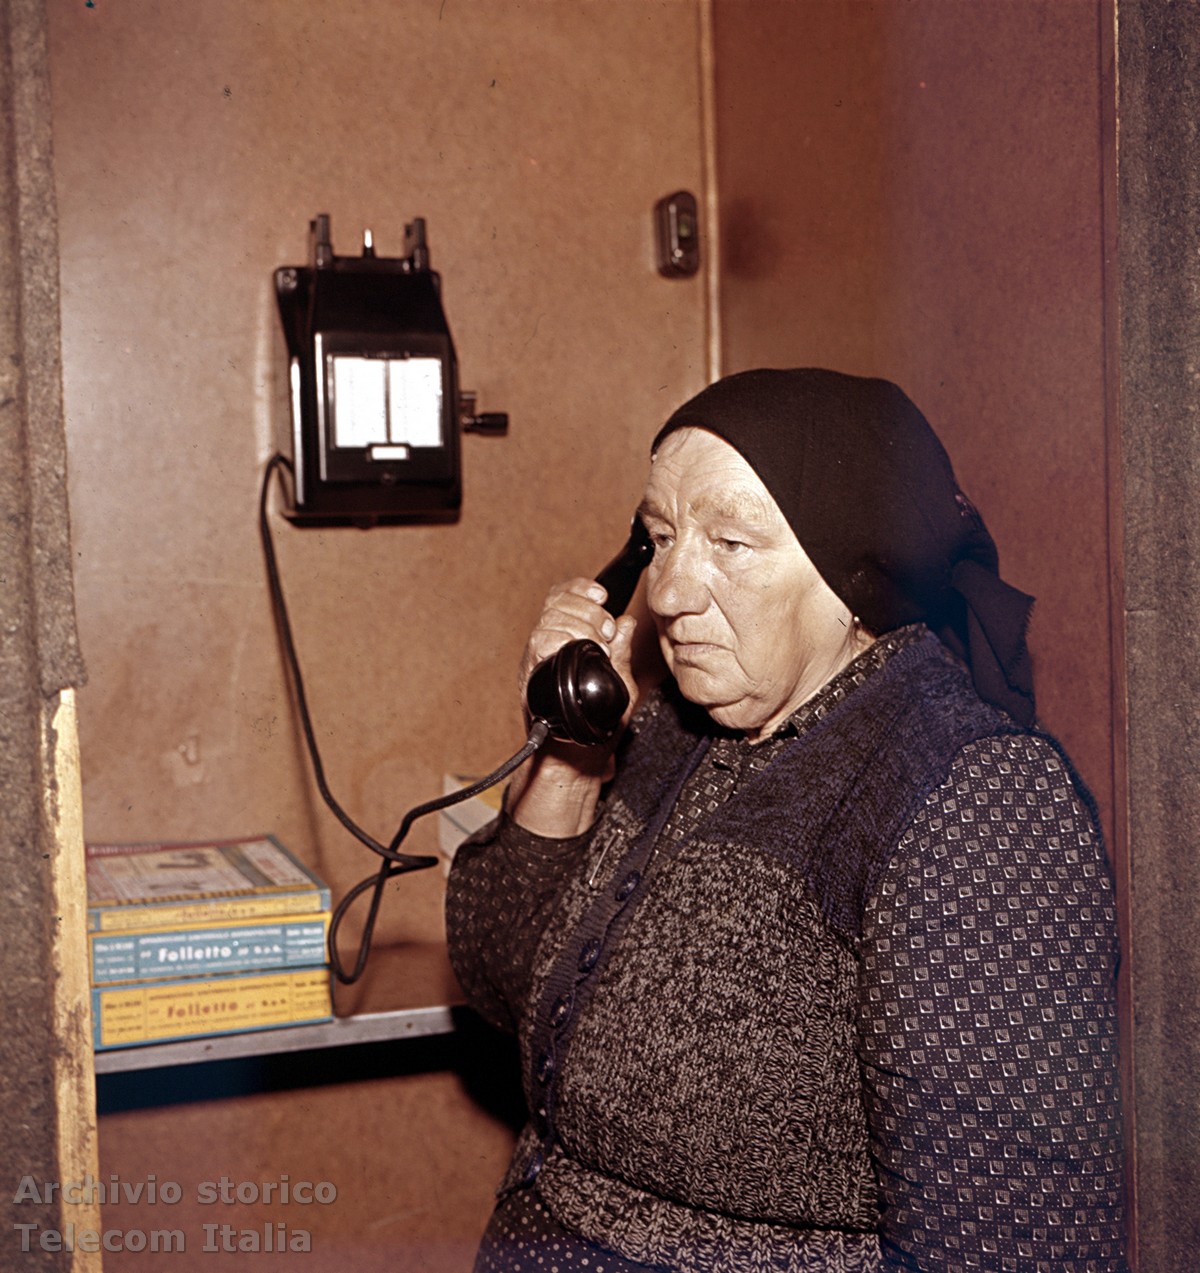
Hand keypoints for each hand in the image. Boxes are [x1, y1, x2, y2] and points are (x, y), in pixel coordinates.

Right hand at [518, 578, 638, 726]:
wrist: (575, 758)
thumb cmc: (596, 725)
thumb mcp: (618, 681)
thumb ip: (621, 651)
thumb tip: (627, 623)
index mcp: (564, 640)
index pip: (563, 597)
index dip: (580, 588)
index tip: (602, 595)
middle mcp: (547, 645)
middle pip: (557, 602)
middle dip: (588, 609)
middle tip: (606, 630)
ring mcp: (537, 659)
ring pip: (549, 619)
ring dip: (579, 625)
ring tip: (597, 645)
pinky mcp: (530, 673)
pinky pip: (540, 641)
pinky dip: (561, 640)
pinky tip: (578, 652)